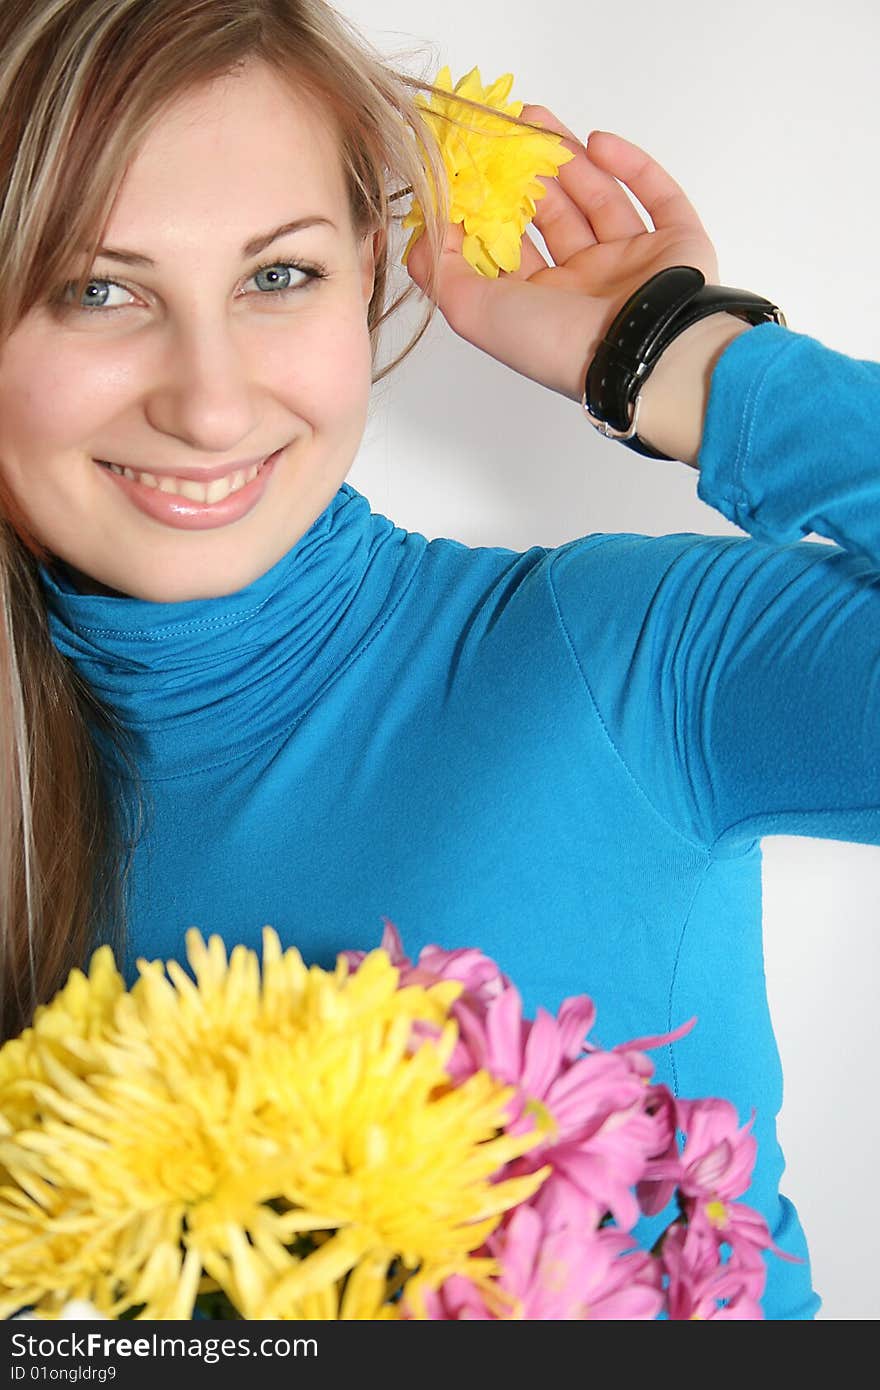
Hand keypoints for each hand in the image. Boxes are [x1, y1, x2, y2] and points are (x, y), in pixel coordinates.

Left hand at [404, 113, 719, 403]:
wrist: (639, 352)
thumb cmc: (557, 342)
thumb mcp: (473, 311)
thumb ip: (439, 271)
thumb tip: (426, 228)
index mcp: (542, 307)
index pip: (511, 247)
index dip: (489, 206)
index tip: (469, 166)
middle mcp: (586, 287)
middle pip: (554, 216)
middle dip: (527, 174)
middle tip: (505, 132)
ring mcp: (633, 265)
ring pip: (599, 198)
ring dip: (569, 159)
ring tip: (538, 121)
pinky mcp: (678, 245)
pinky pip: (657, 196)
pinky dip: (631, 165)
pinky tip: (598, 142)